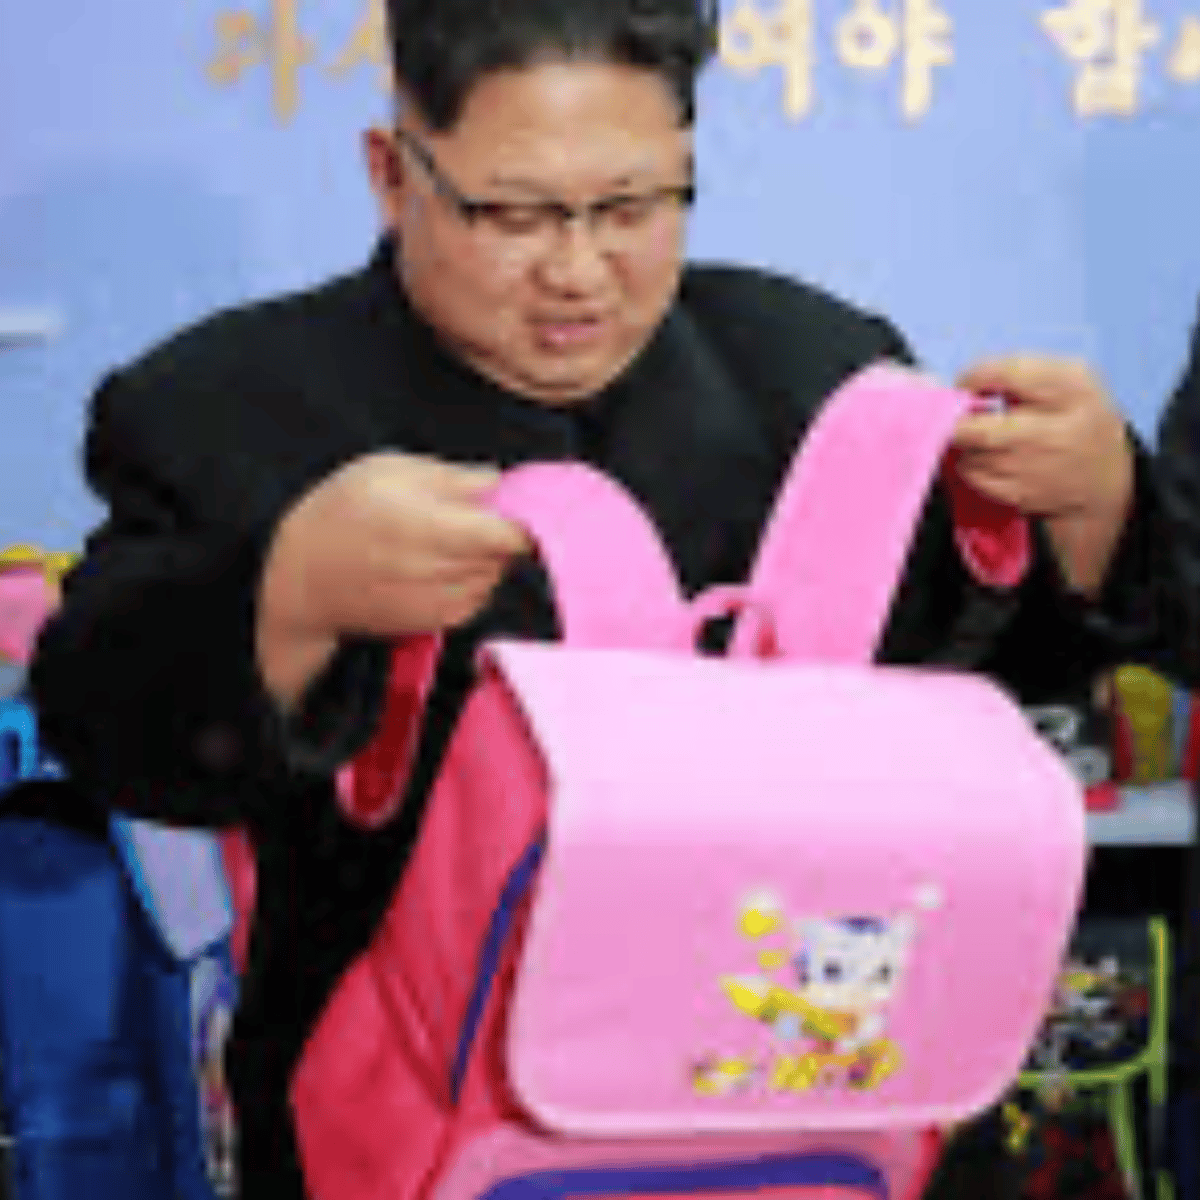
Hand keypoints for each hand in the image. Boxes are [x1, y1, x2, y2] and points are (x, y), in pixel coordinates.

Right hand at [256, 451, 530, 704]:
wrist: (300, 579)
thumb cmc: (339, 514)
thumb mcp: (386, 470)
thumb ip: (449, 476)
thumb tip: (498, 480)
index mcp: (429, 528)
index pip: (509, 536)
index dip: (527, 520)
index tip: (522, 503)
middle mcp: (439, 572)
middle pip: (507, 556)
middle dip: (502, 533)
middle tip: (477, 512)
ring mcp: (440, 603)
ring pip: (495, 576)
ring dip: (487, 557)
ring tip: (449, 537)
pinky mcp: (437, 623)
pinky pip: (478, 597)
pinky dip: (473, 580)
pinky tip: (441, 563)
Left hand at [952, 356, 1133, 595]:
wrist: (1103, 477)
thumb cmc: (1076, 417)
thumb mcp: (1068, 379)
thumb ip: (1020, 371)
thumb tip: (963, 384)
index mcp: (1074, 390)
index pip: (1010, 374)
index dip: (975, 375)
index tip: (967, 382)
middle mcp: (1058, 433)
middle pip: (980, 429)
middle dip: (957, 420)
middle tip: (957, 414)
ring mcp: (1037, 469)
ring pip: (971, 452)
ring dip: (964, 441)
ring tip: (979, 433)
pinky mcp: (1021, 494)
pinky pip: (972, 474)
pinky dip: (969, 462)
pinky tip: (986, 456)